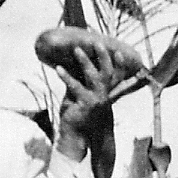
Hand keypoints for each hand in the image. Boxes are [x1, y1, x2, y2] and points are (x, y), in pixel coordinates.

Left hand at [55, 37, 120, 161]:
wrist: (75, 136)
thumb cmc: (76, 115)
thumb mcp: (79, 96)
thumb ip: (80, 82)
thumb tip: (71, 66)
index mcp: (105, 94)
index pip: (116, 76)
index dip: (119, 64)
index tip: (119, 51)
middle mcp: (104, 96)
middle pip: (107, 72)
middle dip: (102, 55)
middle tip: (95, 42)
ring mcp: (96, 100)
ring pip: (94, 76)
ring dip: (84, 61)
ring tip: (76, 49)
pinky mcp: (86, 104)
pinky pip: (76, 87)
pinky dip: (66, 76)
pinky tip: (58, 69)